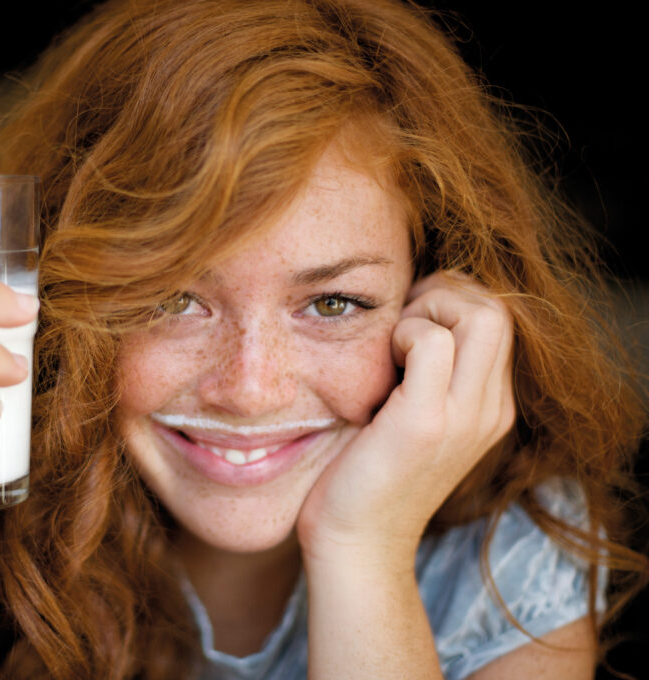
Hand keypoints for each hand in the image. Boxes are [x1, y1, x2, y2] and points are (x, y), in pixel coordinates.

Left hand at [297, 271, 514, 565]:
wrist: (356, 544)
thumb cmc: (366, 473)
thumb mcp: (409, 415)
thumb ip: (424, 372)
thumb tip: (405, 313)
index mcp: (489, 407)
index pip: (498, 317)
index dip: (451, 300)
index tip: (405, 320)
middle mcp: (490, 410)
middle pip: (497, 308)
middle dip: (444, 294)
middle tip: (398, 323)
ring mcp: (465, 417)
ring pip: (482, 315)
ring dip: (428, 310)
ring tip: (392, 343)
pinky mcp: (427, 423)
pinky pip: (434, 343)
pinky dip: (405, 333)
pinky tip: (381, 362)